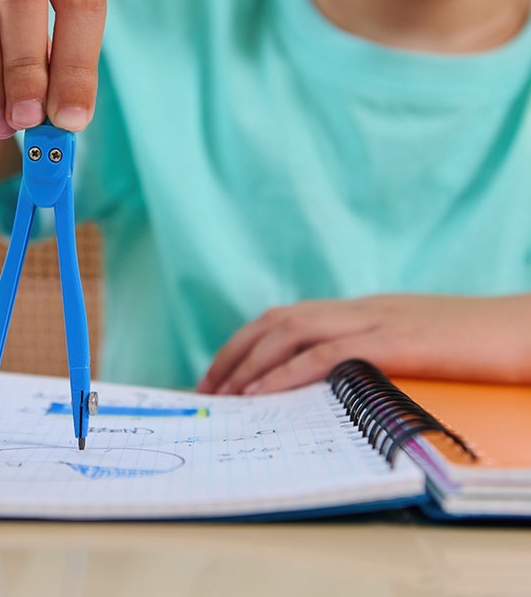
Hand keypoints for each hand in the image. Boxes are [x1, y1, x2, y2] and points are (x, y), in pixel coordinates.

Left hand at [197, 294, 530, 393]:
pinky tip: (263, 393)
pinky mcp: (395, 341)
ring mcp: (375, 320)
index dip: (246, 345)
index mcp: (359, 311)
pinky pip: (328, 354)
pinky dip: (287, 372)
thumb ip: (369, 358)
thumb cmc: (474, 345)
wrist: (526, 327)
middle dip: (233, 354)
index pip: (285, 319)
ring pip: (292, 331)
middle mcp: (358, 309)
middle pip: (276, 321)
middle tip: (206, 390)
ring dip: (249, 364)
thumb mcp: (410, 348)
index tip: (220, 376)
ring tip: (223, 396)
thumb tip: (331, 386)